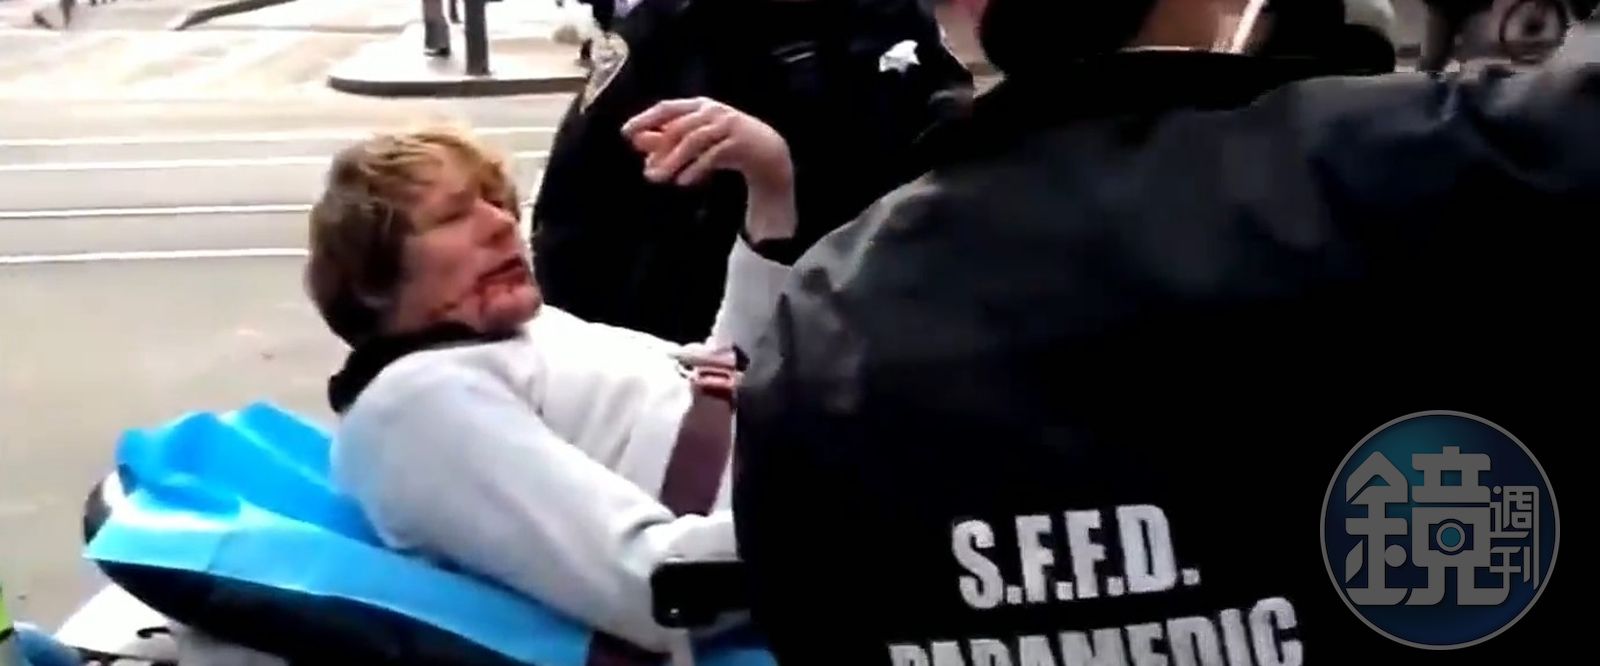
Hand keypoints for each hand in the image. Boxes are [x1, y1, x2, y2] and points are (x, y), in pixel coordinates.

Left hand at [621, 97, 793, 195]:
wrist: (767, 152)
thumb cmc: (725, 144)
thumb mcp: (695, 142)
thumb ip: (668, 140)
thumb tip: (638, 143)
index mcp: (698, 106)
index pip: (666, 108)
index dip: (645, 119)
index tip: (626, 133)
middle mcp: (712, 112)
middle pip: (679, 128)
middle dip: (660, 150)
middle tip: (647, 173)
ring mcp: (728, 125)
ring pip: (694, 141)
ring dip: (674, 161)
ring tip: (660, 179)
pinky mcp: (739, 142)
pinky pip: (713, 155)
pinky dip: (696, 169)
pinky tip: (684, 182)